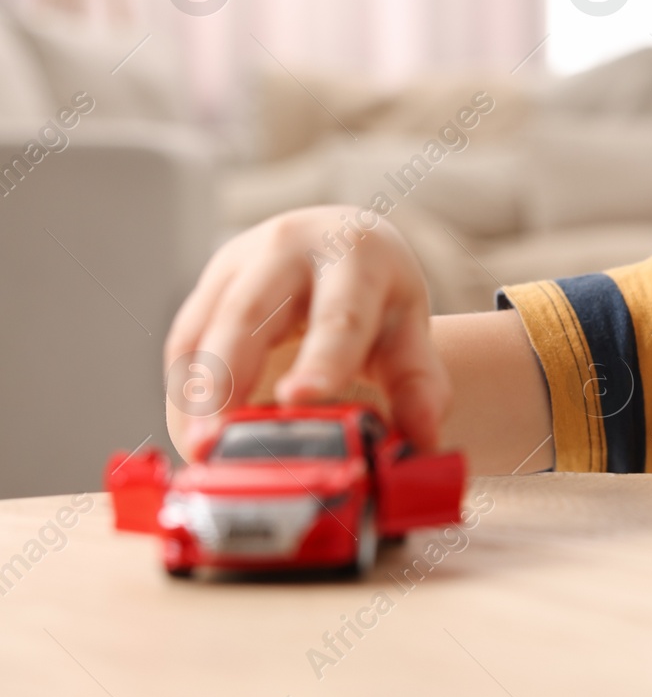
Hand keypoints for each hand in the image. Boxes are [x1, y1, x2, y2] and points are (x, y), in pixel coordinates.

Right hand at [163, 206, 450, 459]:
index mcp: (353, 255)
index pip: (339, 312)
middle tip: (217, 443)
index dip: (321, 358)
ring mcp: (236, 265)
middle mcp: (287, 249)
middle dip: (228, 379)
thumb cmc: (376, 296)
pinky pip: (184, 347)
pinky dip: (186, 395)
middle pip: (249, 314)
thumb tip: (422, 443)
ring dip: (195, 397)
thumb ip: (418, 384)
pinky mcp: (204, 291)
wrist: (338, 244)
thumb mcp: (406, 329)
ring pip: (203, 330)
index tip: (300, 398)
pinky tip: (196, 435)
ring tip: (200, 452)